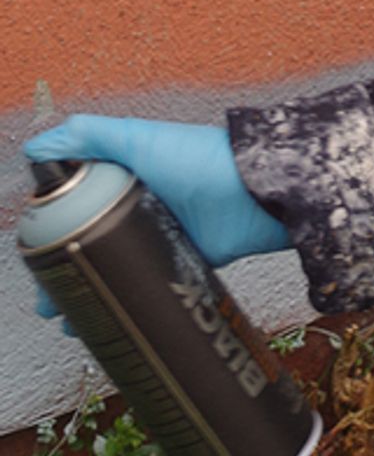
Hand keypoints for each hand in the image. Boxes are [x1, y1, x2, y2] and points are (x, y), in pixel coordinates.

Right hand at [24, 117, 291, 292]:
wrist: (258, 193)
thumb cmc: (200, 158)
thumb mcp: (137, 138)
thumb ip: (88, 136)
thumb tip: (35, 148)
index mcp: (126, 173)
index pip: (79, 201)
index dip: (54, 227)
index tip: (34, 253)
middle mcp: (142, 204)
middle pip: (93, 241)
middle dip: (68, 271)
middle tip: (48, 299)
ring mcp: (163, 233)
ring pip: (118, 267)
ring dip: (95, 291)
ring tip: (72, 319)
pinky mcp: (184, 258)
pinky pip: (150, 283)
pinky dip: (130, 300)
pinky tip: (112, 318)